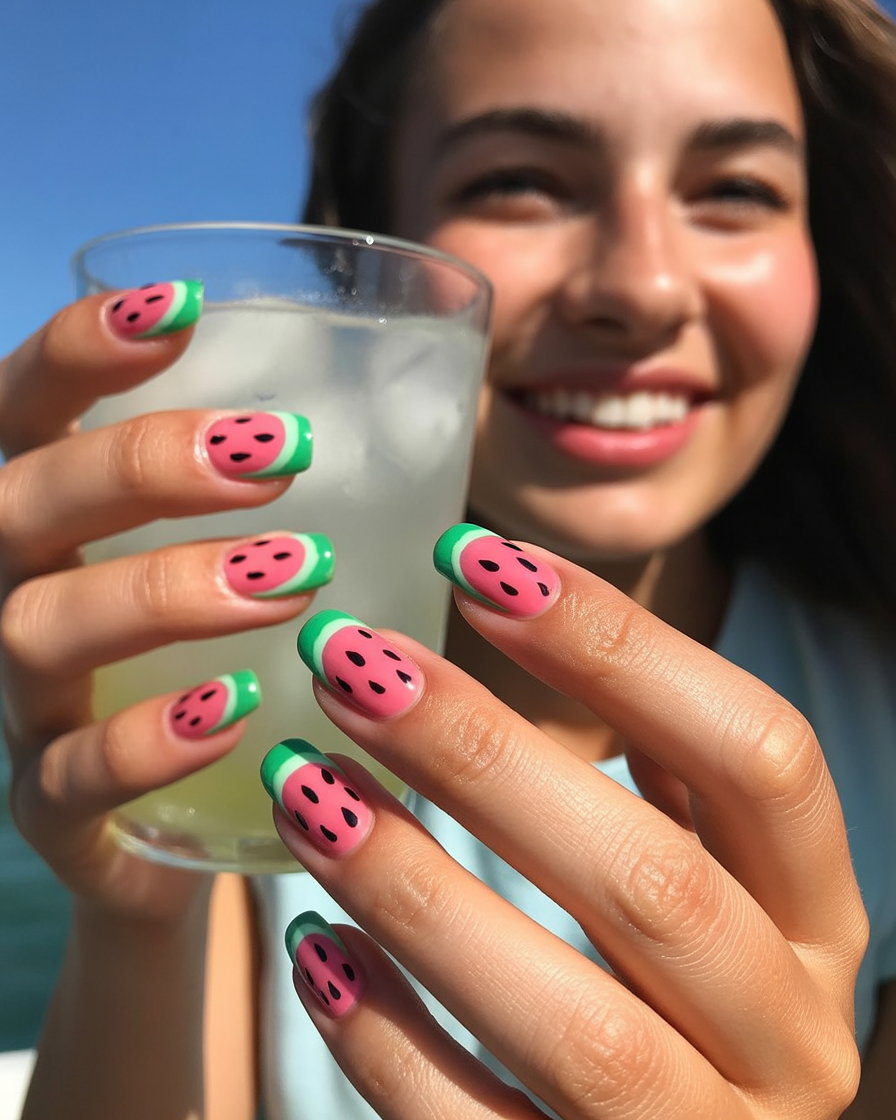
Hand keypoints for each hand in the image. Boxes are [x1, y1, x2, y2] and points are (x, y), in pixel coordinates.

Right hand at [0, 292, 323, 922]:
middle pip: (23, 504)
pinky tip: (242, 707)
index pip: (29, 410)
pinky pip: (69, 777)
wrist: (198, 824)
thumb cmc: (233, 660)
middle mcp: (24, 596)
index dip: (81, 350)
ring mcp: (28, 706)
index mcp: (64, 521)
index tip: (183, 306)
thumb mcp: (247, 560)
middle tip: (280, 455)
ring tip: (296, 574)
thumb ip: (292, 491)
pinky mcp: (54, 809)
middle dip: (143, 464)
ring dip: (166, 589)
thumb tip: (433, 396)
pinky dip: (150, 739)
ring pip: (39, 628)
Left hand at [268, 538, 866, 1118]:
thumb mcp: (699, 873)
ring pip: (574, 1025)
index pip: (760, 754)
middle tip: (353, 662)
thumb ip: (657, 767)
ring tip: (306, 785)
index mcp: (818, 919)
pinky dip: (388, 1040)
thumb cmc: (666, 987)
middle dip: (488, 757)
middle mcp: (792, 1039)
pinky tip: (313, 945)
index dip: (622, 648)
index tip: (477, 561)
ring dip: (421, 888)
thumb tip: (528, 600)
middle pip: (655, 883)